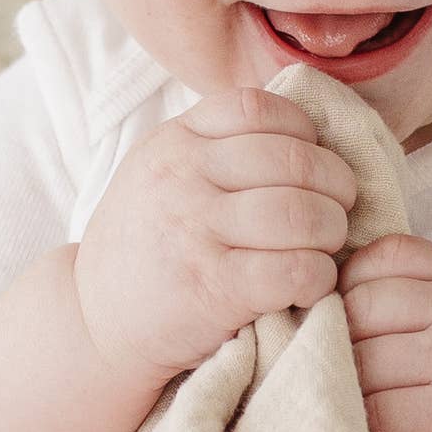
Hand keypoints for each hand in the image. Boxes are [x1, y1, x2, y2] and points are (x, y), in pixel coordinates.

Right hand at [71, 89, 358, 385]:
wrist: (95, 322)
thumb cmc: (144, 247)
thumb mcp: (158, 173)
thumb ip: (212, 146)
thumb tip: (299, 132)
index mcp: (173, 141)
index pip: (258, 109)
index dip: (304, 133)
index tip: (312, 162)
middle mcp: (182, 178)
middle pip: (294, 160)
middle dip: (335, 186)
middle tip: (336, 210)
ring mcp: (195, 231)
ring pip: (303, 213)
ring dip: (331, 233)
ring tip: (323, 248)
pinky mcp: (213, 287)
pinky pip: (296, 269)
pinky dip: (318, 276)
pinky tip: (309, 283)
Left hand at [337, 235, 431, 431]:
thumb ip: (410, 305)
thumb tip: (315, 295)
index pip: (385, 256)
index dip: (353, 290)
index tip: (357, 334)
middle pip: (361, 306)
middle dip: (341, 346)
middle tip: (350, 384)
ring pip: (361, 361)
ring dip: (349, 394)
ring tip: (363, 415)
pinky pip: (375, 412)